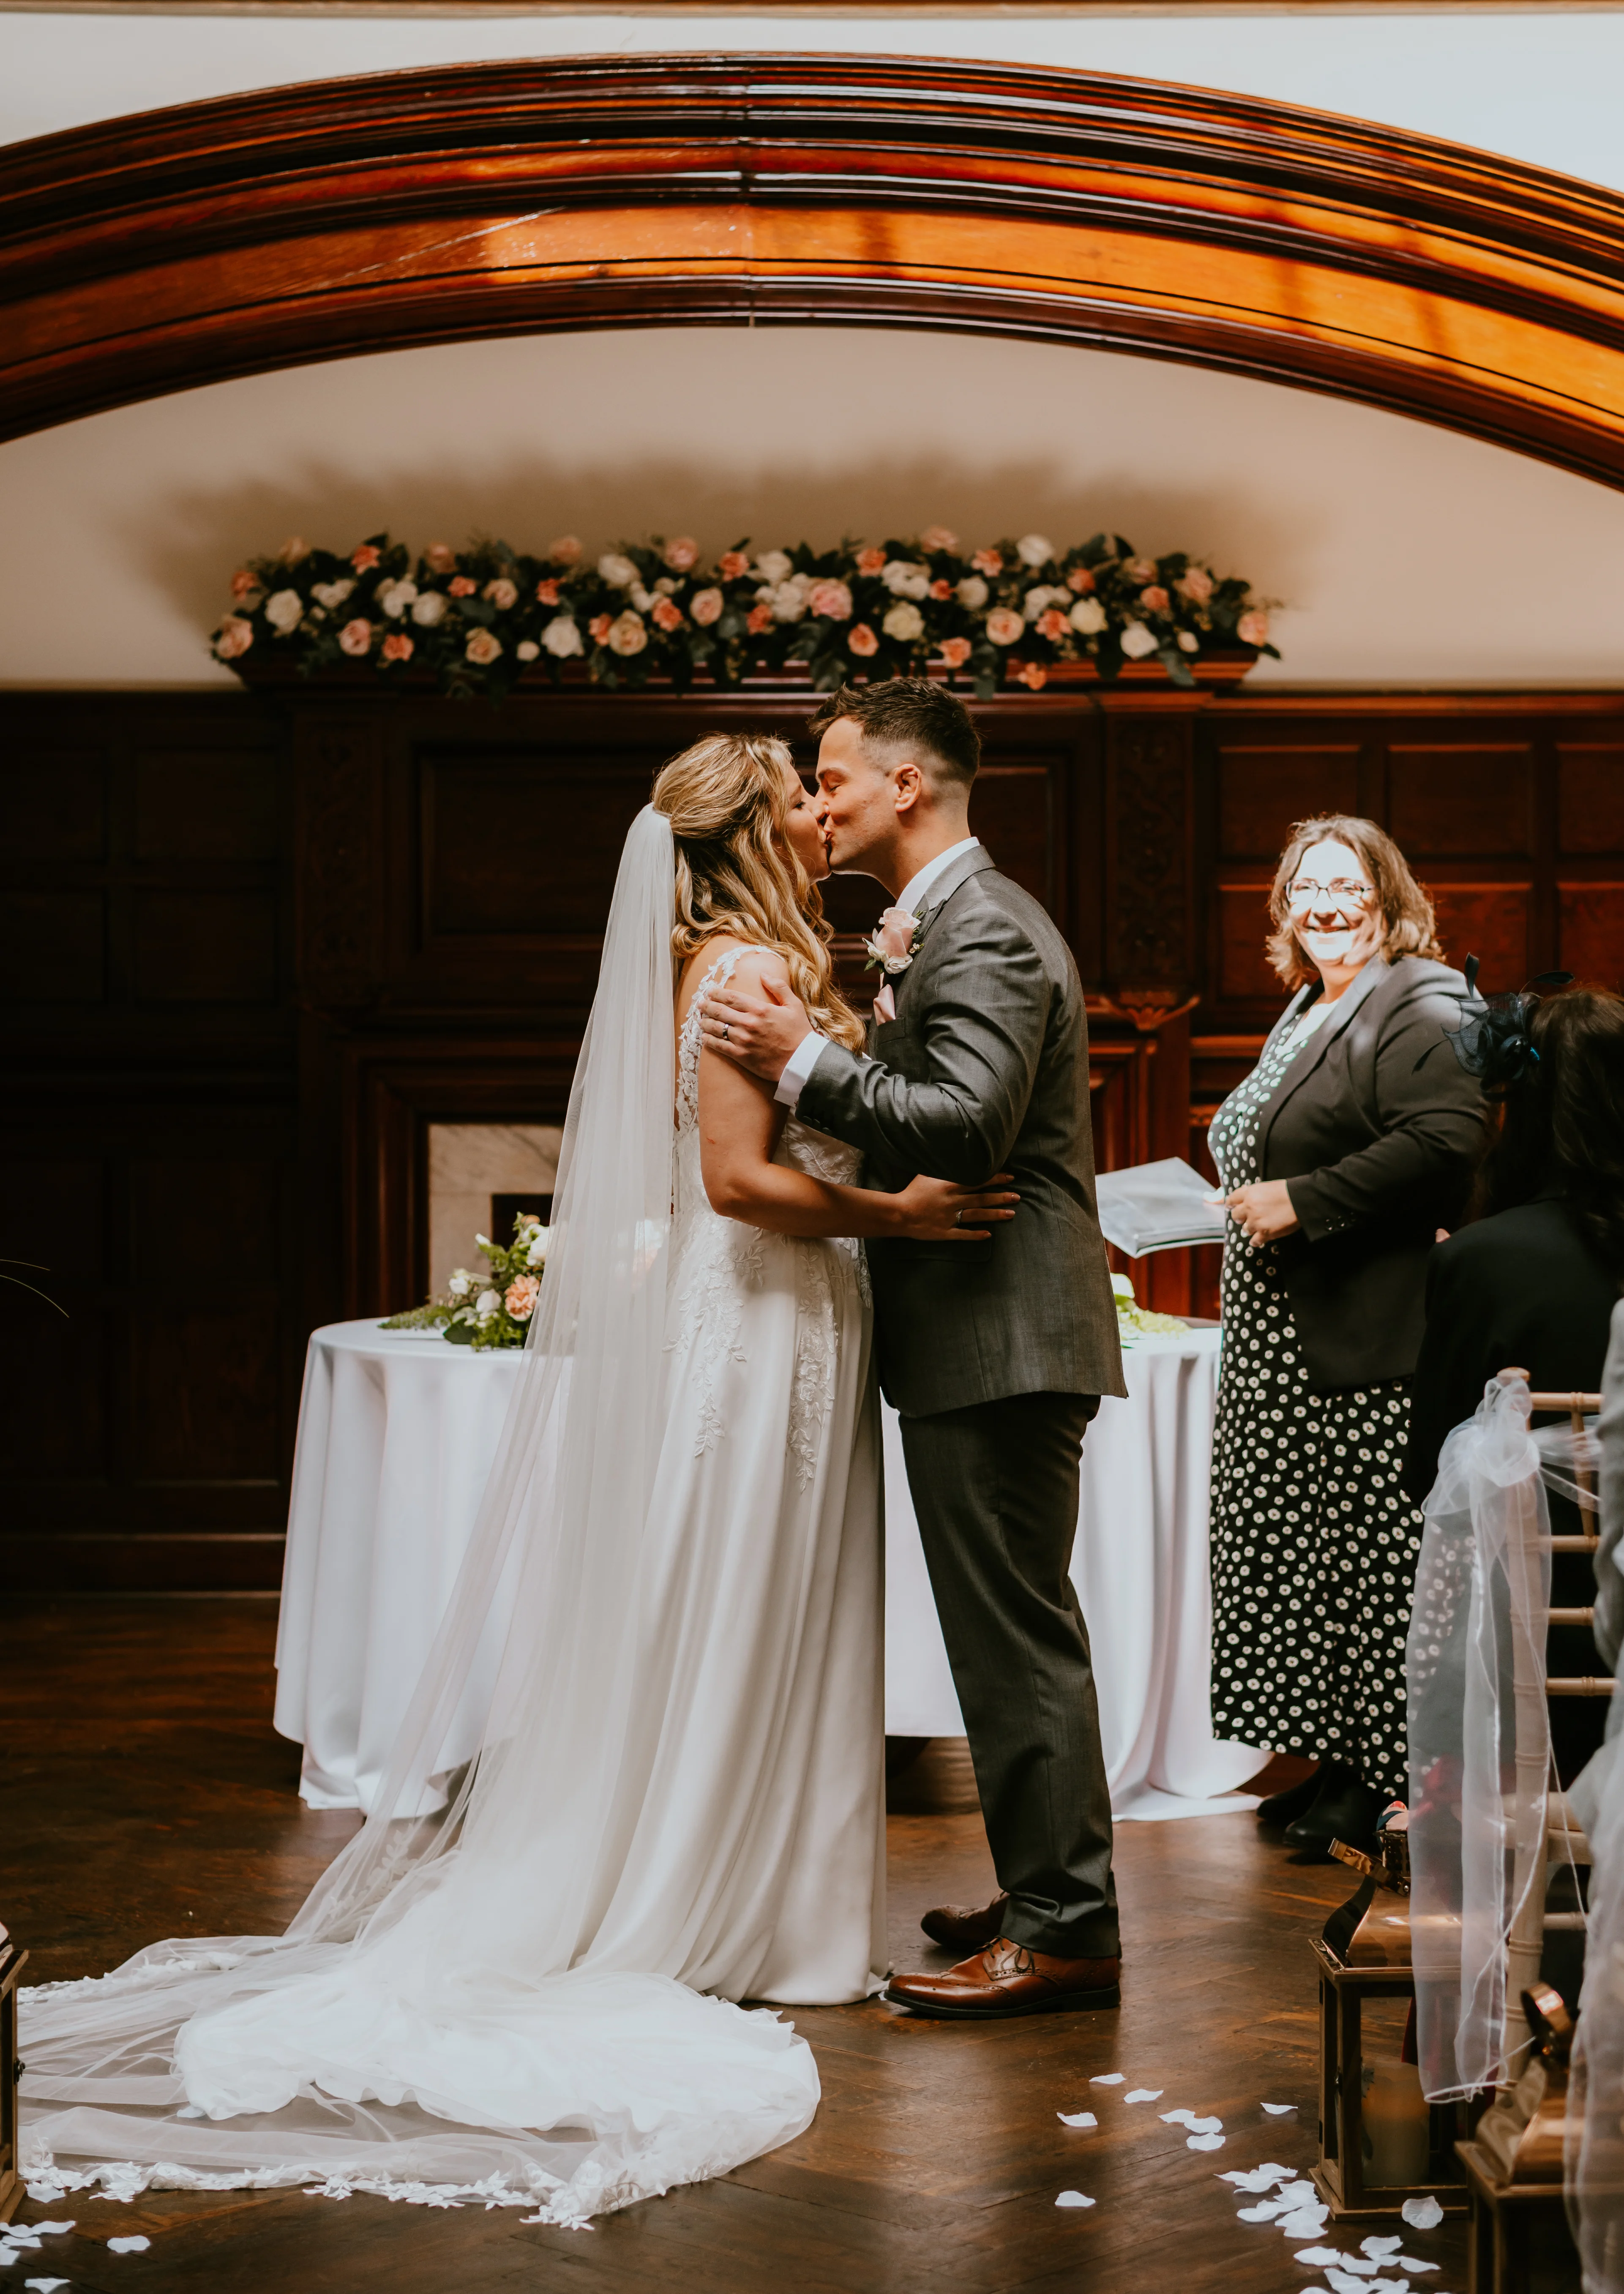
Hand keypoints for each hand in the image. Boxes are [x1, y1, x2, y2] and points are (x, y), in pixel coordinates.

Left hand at [702, 975, 812, 1082]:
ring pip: (717, 1028)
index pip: (731, 997)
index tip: (710, 991)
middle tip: (701, 1004)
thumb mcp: (794, 1005)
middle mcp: (748, 1023)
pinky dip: (709, 1041)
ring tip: (701, 1020)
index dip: (717, 993)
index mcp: (760, 1009)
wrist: (802, 1061)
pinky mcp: (741, 1056)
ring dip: (706, 1022)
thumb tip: (763, 974)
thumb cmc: (799, 1033)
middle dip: (707, 1006)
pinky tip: (705, 1037)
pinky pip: (719, 1046)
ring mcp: (743, 1040)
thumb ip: (778, 987)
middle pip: (720, 1011)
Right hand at [893, 1173, 1018, 1241]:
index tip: (1010, 1178)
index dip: (995, 1179)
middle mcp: (953, 1201)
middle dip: (1000, 1197)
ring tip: (1011, 1214)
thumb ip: (942, 1168)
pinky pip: (963, 1234)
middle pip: (981, 1198)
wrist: (899, 1213)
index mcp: (950, 1186)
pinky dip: (976, 1234)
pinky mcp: (945, 1232)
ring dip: (995, 1214)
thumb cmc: (911, 1192)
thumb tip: (955, 1155)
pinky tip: (989, 1235)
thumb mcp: (927, 1174)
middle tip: (1017, 1197)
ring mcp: (950, 1218)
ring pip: (977, 1215)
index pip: (977, 1181)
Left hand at [1223, 1179, 1298, 1247]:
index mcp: (1250, 1193)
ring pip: (1245, 1229)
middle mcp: (1249, 1208)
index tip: (1230, 1206)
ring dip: (1251, 1228)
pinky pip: (1254, 1241)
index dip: (1230, 1204)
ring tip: (1259, 1226)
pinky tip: (1259, 1240)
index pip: (1232, 1199)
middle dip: (1240, 1217)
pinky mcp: (1264, 1233)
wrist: (1301, 1200)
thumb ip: (1254, 1193)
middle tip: (1246, 1218)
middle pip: (1236, 1216)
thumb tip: (1246, 1198)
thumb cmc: (1287, 1190)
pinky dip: (1256, 1241)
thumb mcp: (1266, 1186)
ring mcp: (1256, 1221)